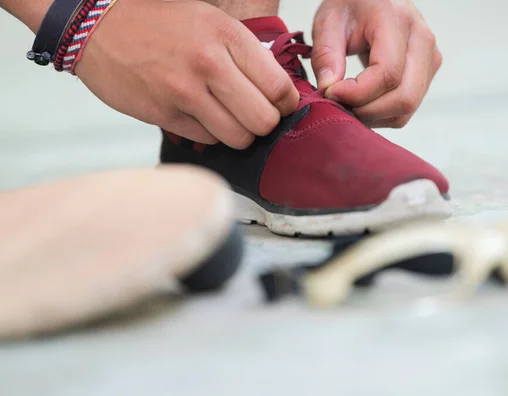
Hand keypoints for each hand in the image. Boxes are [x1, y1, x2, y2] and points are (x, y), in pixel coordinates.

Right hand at [76, 0, 298, 148]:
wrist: (99, 25)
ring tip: (228, 118)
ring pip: (238, 137)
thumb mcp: (211, 22)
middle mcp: (209, 64)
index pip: (279, 88)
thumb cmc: (161, 23)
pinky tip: (199, 116)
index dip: (287, 105)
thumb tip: (278, 93)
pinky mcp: (163, 115)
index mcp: (227, 36)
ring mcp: (184, 92)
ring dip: (239, 134)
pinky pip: (206, 140)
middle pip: (263, 120)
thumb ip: (246, 55)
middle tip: (255, 116)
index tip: (281, 106)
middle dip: (265, 124)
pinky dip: (210, 134)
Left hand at [311, 0, 441, 128]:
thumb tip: (329, 88)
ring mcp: (430, 58)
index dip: (357, 93)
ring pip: (407, 107)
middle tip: (339, 104)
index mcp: (397, 20)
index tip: (330, 93)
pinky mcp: (427, 73)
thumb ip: (325, 54)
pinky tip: (362, 102)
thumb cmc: (350, 7)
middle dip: (367, 110)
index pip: (388, 73)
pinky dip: (382, 115)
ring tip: (348, 103)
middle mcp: (422, 40)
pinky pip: (407, 109)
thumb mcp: (328, 21)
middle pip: (405, 97)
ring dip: (374, 116)